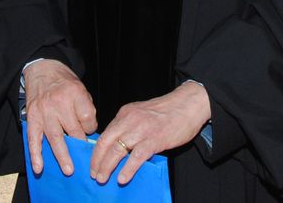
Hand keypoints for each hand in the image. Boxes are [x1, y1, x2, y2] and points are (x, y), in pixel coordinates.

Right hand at [23, 59, 96, 176]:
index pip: (87, 117)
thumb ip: (85, 109)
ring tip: (68, 170)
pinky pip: (33, 139)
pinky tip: (39, 167)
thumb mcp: (80, 88)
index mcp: (75, 93)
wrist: (42, 69)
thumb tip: (89, 133)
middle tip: (86, 160)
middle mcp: (59, 102)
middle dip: (79, 144)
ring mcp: (44, 111)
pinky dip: (35, 154)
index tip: (89, 129)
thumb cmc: (64, 82)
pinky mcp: (32, 117)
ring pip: (55, 137)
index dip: (90, 127)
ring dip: (62, 156)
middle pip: (73, 130)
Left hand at [90, 81, 210, 185]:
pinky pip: (136, 156)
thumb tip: (119, 146)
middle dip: (97, 161)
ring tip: (102, 179)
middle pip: (105, 142)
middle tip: (94, 174)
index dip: (96, 151)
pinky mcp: (155, 139)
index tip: (94, 163)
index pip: (105, 134)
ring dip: (107, 167)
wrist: (189, 104)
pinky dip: (128, 168)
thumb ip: (130, 126)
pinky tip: (122, 178)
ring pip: (117, 150)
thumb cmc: (168, 111)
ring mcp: (142, 129)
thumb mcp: (142, 114)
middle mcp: (130, 120)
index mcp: (126, 113)